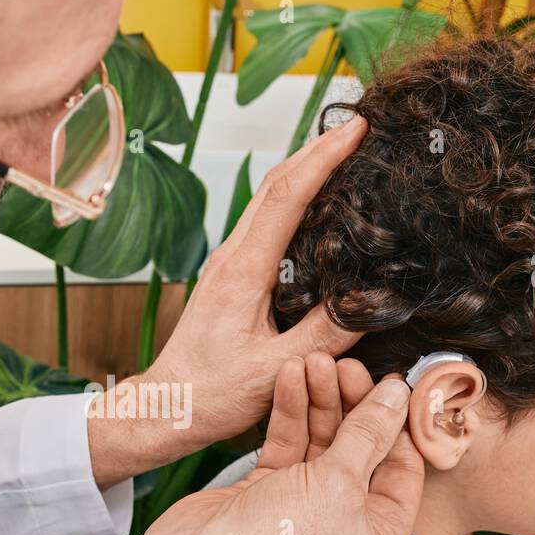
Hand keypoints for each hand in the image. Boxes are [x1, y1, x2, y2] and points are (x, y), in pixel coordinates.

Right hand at [86, 352, 421, 534]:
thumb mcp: (338, 482)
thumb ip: (368, 433)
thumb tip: (398, 396)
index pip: (402, 466)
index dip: (396, 421)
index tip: (389, 379)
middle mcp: (346, 522)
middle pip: (360, 449)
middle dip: (351, 403)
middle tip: (343, 363)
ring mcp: (304, 506)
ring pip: (321, 442)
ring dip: (318, 400)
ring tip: (311, 361)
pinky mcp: (268, 491)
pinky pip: (288, 445)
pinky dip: (289, 413)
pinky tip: (290, 377)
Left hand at [88, 116, 370, 489]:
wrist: (166, 407)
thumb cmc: (209, 395)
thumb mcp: (275, 371)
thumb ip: (324, 336)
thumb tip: (368, 303)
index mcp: (242, 273)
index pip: (285, 197)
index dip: (322, 158)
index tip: (354, 130)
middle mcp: (231, 258)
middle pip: (274, 184)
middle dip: (316, 149)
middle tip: (357, 127)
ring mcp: (227, 264)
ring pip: (267, 200)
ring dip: (303, 170)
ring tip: (342, 151)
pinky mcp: (230, 277)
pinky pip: (264, 224)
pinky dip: (293, 200)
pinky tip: (315, 204)